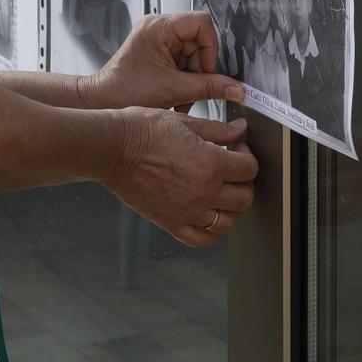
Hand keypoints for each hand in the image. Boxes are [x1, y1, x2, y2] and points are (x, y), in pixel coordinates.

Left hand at [88, 11, 245, 111]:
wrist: (102, 103)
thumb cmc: (125, 91)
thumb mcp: (174, 90)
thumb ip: (209, 87)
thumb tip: (236, 87)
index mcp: (158, 27)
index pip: (202, 23)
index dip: (210, 48)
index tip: (206, 70)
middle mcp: (157, 28)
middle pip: (199, 41)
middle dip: (200, 69)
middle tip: (192, 88)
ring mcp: (157, 40)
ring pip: (193, 54)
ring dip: (193, 79)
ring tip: (181, 97)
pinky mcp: (157, 52)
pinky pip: (183, 62)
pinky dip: (185, 80)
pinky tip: (176, 95)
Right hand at [106, 107, 255, 246]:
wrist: (112, 148)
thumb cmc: (143, 130)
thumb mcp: (186, 123)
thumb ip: (219, 131)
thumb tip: (240, 130)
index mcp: (211, 164)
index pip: (249, 169)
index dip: (247, 156)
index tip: (237, 149)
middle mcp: (203, 192)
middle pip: (244, 197)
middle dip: (244, 181)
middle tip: (233, 169)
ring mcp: (187, 211)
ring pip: (227, 221)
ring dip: (232, 207)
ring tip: (224, 192)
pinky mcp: (170, 222)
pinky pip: (201, 238)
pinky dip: (212, 231)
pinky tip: (210, 216)